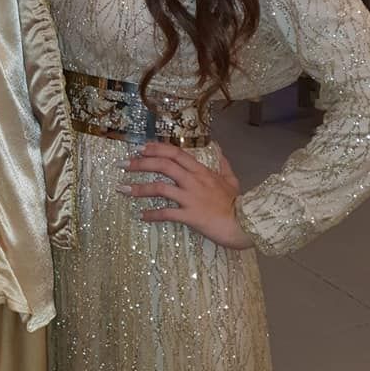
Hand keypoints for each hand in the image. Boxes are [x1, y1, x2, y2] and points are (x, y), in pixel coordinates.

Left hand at [118, 141, 253, 249]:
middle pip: (163, 165)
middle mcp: (193, 181)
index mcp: (201, 171)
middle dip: (140, 163)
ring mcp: (191, 198)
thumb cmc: (238, 203)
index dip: (156, 148)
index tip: (140, 147)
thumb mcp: (232, 179)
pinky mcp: (190, 216)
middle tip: (122, 164)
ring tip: (122, 189)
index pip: (175, 153)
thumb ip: (223, 163)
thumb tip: (219, 147)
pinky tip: (142, 216)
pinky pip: (167, 214)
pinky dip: (152, 214)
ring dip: (139, 188)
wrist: (247, 223)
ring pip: (160, 188)